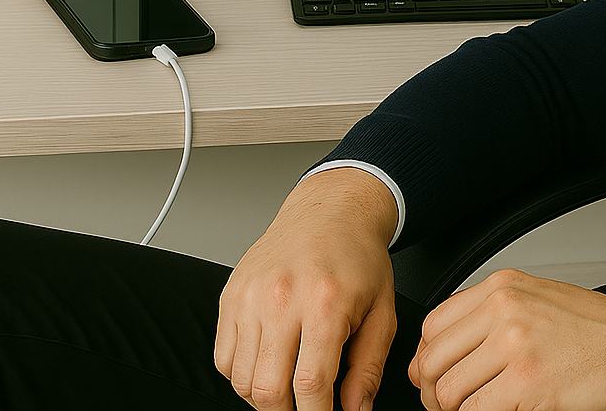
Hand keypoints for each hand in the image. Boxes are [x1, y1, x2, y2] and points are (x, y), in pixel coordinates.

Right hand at [215, 167, 400, 410]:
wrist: (330, 213)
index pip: (310, 385)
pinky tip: (268, 365)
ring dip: (263, 397)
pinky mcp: (230, 297)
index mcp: (325, 304)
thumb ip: (369, 367)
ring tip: (288, 389)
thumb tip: (356, 410)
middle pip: (268, 390)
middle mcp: (281, 300)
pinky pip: (224, 358)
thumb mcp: (382, 311)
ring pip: (241, 379)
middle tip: (305, 409)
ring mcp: (249, 298)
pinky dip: (242, 375)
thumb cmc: (357, 258)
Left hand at [409, 269, 605, 410]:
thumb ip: (496, 317)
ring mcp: (515, 347)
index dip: (428, 362)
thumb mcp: (543, 301)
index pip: (434, 326)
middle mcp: (505, 311)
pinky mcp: (527, 386)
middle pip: (433, 362)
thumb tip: (452, 350)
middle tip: (453, 407)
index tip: (435, 378)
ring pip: (449, 394)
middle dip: (436, 394)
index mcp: (505, 288)